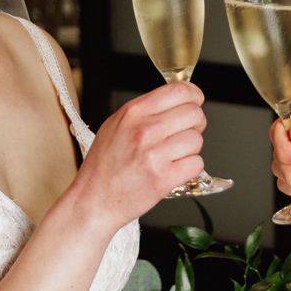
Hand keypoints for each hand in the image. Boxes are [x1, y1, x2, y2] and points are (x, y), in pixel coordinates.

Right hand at [71, 82, 206, 225]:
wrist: (93, 200)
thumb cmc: (103, 166)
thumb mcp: (115, 126)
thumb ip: (144, 111)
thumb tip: (174, 103)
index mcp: (133, 113)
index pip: (179, 91)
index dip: (194, 96)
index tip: (194, 102)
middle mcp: (145, 130)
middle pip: (194, 114)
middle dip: (195, 124)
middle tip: (183, 134)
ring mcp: (155, 155)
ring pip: (197, 140)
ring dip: (190, 149)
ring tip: (172, 156)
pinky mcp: (164, 179)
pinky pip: (196, 164)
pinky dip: (189, 168)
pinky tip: (173, 170)